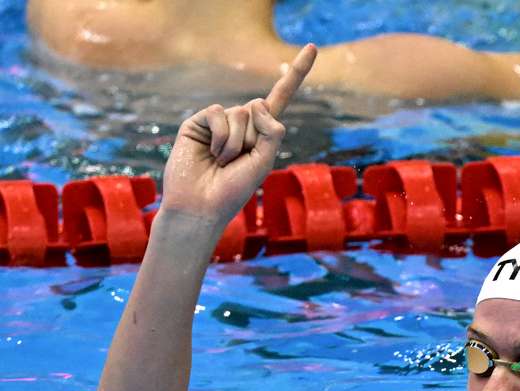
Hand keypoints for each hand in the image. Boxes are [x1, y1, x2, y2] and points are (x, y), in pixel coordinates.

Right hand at [160, 44, 317, 228]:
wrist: (201, 206)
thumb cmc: (233, 190)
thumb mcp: (264, 162)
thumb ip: (272, 132)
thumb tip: (258, 101)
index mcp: (262, 133)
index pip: (281, 97)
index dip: (296, 73)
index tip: (312, 47)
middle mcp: (242, 123)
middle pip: (260, 108)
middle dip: (254, 137)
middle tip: (238, 161)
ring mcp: (220, 121)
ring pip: (242, 112)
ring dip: (236, 143)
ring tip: (222, 162)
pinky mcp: (198, 122)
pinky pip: (219, 112)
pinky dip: (220, 136)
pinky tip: (210, 153)